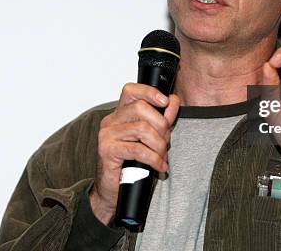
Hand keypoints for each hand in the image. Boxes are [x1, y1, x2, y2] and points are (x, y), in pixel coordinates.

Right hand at [90, 83, 179, 224]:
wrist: (113, 191)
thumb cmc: (131, 163)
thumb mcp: (150, 138)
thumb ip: (162, 118)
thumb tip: (173, 100)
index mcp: (120, 114)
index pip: (131, 90)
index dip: (149, 92)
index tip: (165, 101)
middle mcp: (111, 121)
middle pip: (141, 108)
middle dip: (161, 125)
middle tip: (166, 142)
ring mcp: (107, 135)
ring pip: (142, 129)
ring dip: (159, 144)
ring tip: (162, 156)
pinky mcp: (108, 151)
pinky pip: (138, 149)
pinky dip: (154, 158)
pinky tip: (159, 166)